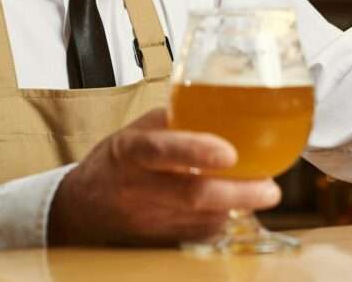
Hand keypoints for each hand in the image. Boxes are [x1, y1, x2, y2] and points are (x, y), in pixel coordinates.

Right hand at [47, 109, 280, 245]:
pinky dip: (222, 220)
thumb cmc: (116, 162)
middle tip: (270, 189)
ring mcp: (148, 220)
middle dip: (238, 194)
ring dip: (237, 207)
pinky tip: (233, 207)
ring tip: (260, 191)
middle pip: (193, 195)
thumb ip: (175, 121)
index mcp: (131, 151)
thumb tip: (224, 110)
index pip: (162, 150)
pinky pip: (199, 235)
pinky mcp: (157, 242)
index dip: (196, 152)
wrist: (81, 208)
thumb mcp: (136, 131)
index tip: (230, 154)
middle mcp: (138, 188)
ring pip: (202, 219)